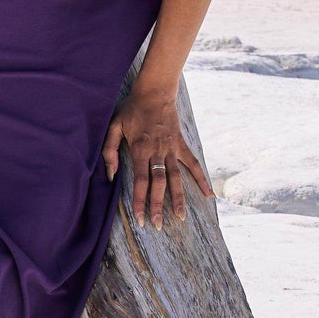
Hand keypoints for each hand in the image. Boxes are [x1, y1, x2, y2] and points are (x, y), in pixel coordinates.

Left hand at [103, 80, 211, 227]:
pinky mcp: (181, 144)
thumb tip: (111, 175)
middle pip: (159, 183)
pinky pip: (193, 164)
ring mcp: (172, 148)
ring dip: (178, 198)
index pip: (140, 180)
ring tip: (180, 217)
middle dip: (158, 206)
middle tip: (158, 225)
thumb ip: (109, 151)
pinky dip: (202, 179)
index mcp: (140, 149)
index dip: (140, 201)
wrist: (154, 91)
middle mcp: (158, 151)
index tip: (140, 219)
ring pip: (176, 177)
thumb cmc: (131, 110)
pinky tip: (209, 195)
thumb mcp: (113, 126)